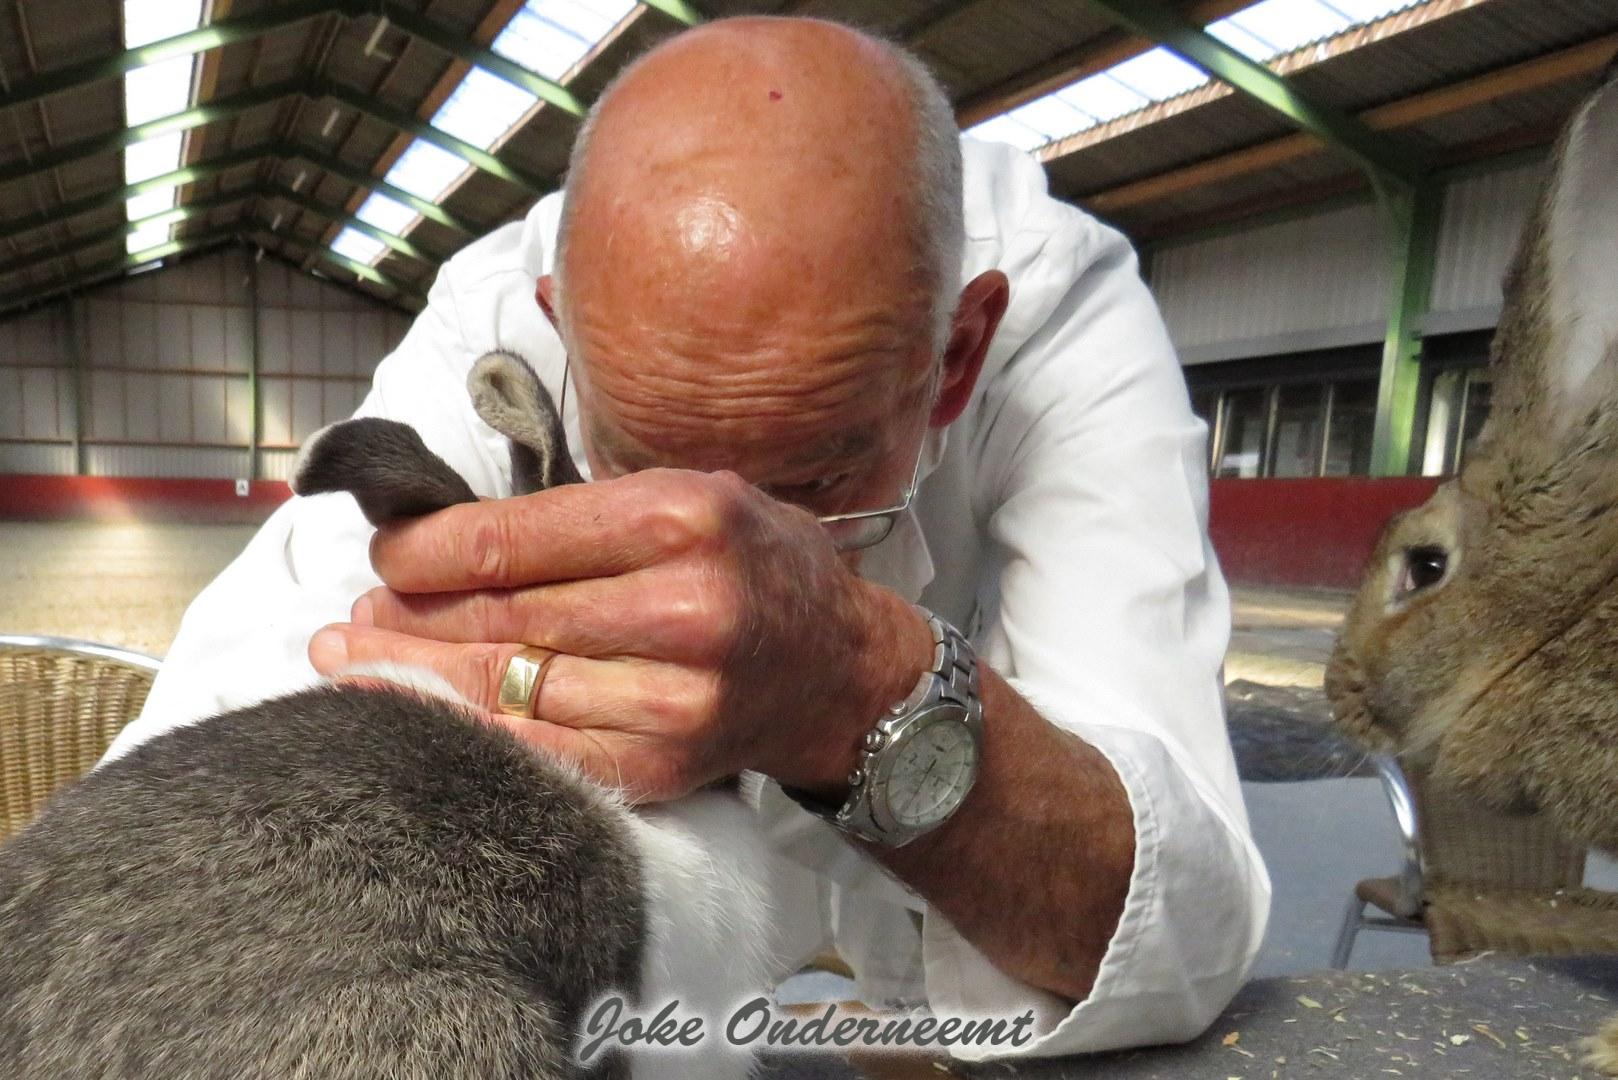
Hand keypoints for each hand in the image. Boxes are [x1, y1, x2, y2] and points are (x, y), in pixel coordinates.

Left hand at [308, 468, 931, 802]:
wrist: (839, 672)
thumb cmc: (756, 565)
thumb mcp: (693, 495)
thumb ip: (585, 514)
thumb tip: (445, 539)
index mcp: (683, 519)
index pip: (513, 540)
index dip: (425, 552)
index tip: (384, 556)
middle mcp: (682, 608)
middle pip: (501, 618)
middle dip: (407, 618)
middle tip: (351, 618)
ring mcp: (674, 697)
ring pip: (508, 689)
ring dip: (415, 678)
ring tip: (353, 662)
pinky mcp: (665, 762)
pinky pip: (539, 753)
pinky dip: (467, 734)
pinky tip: (414, 718)